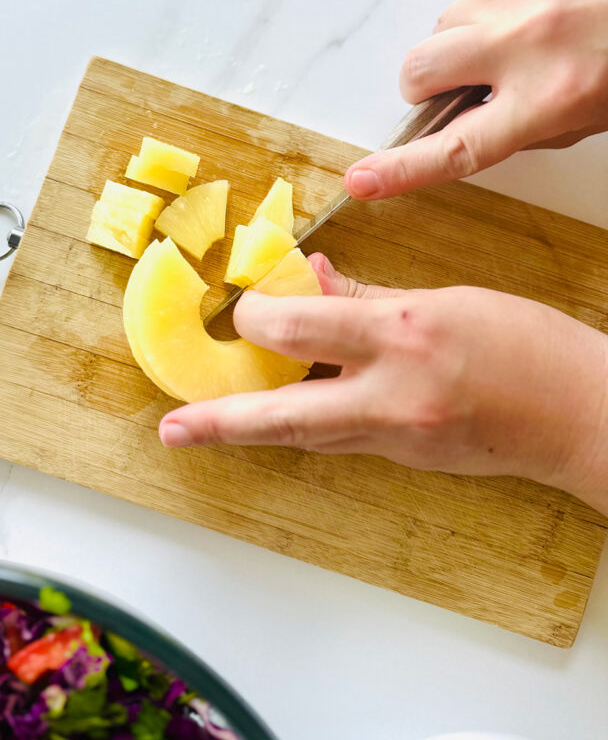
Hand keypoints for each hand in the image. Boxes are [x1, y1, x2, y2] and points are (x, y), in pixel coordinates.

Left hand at [158, 254, 607, 512]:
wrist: (581, 417)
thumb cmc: (527, 347)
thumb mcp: (446, 300)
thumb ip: (366, 295)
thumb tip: (307, 279)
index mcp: (402, 336)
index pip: (299, 326)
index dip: (258, 315)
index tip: (245, 308)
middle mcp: (392, 396)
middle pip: (284, 415)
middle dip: (220, 423)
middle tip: (173, 429)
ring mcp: (397, 438)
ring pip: (306, 435)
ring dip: (254, 430)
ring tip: (208, 426)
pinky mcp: (405, 460)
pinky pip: (341, 439)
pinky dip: (310, 423)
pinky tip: (292, 406)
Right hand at [346, 0, 607, 199]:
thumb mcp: (590, 115)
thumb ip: (523, 126)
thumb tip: (468, 119)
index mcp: (549, 99)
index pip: (456, 147)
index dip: (402, 169)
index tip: (362, 180)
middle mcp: (525, 44)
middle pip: (420, 72)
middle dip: (424, 85)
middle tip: (458, 85)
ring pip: (444, 26)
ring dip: (464, 40)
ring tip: (517, 36)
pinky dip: (495, 4)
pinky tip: (538, 3)